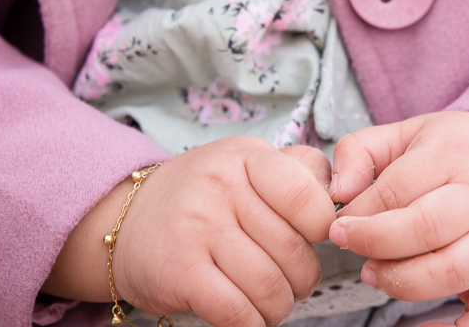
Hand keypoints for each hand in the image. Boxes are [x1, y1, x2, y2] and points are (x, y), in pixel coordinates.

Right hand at [42, 138, 334, 326]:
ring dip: (279, 306)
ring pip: (270, 286)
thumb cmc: (202, 196)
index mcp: (245, 158)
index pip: (307, 195)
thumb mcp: (246, 165)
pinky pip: (237, 312)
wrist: (126, 221)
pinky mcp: (180, 272)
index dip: (322, 227)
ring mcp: (198, 228)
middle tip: (291, 280)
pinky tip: (248, 316)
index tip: (312, 238)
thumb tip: (343, 192)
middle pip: (293, 251)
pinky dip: (253, 323)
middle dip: (303, 278)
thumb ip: (297, 171)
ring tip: (271, 300)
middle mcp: (220, 187)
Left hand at [327, 112, 468, 326]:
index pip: (398, 187)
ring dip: (405, 281)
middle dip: (377, 242)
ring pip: (454, 270)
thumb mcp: (405, 131)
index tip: (339, 222)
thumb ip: (359, 151)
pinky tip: (423, 326)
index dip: (359, 211)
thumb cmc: (457, 150)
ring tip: (375, 273)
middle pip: (427, 226)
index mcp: (449, 157)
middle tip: (349, 243)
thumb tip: (337, 191)